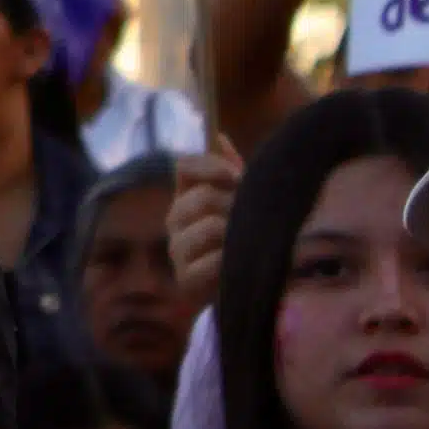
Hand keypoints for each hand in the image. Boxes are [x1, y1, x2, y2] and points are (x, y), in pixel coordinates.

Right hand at [168, 139, 239, 309]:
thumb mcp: (238, 203)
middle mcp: (174, 220)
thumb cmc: (240, 240)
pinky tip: (241, 265)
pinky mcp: (185, 279)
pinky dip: (231, 262)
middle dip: (235, 205)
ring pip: (210, 227)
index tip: (238, 178)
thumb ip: (231, 172)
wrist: (238, 291)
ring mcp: (177, 250)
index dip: (213, 167)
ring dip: (237, 234)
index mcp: (185, 197)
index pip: (185, 166)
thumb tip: (220, 137)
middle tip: (255, 218)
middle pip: (203, 197)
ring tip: (250, 243)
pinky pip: (211, 261)